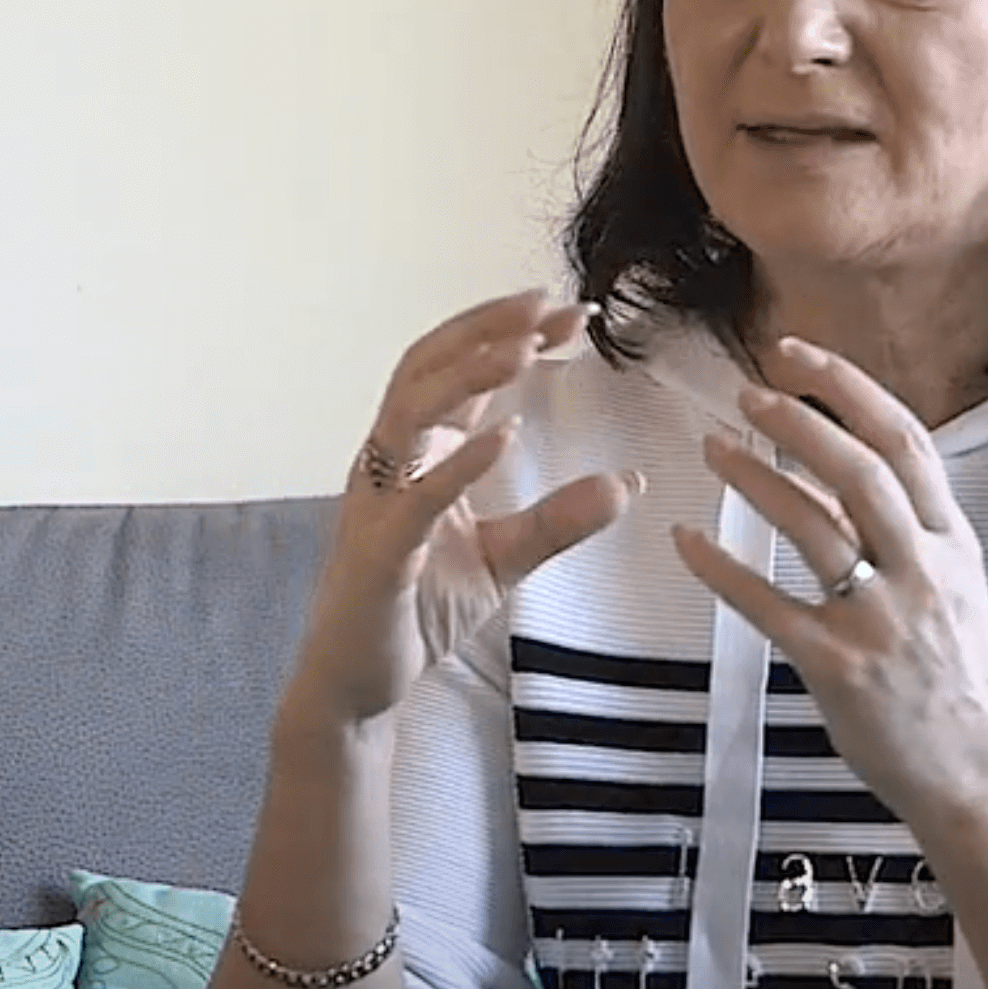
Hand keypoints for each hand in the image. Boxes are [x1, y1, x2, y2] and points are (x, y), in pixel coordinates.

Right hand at [287, 289, 640, 734]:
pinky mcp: (378, 552)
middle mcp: (388, 462)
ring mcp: (377, 502)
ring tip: (526, 348)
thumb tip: (628, 484)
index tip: (573, 313)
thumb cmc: (418, 608)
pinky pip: (416, 497)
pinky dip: (459, 462)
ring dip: (468, 374)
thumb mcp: (506, 557)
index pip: (459, 371)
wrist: (359, 683)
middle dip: (486, 330)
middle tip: (547, 305)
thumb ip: (559, 519)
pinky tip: (504, 435)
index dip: (509, 334)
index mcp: (415, 453)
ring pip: (410, 411)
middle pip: (427, 367)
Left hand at [671, 336, 987, 823]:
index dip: (848, 389)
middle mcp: (921, 570)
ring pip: (813, 528)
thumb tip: (841, 469)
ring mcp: (880, 619)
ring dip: (755, 479)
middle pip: (858, 472)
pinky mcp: (838, 666)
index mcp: (951, 542)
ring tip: (712, 449)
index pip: (904, 441)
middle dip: (798, 423)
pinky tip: (687, 542)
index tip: (798, 355)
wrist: (977, 770)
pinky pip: (768, 606)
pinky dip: (722, 569)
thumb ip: (905, 528)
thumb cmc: (957, 674)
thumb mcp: (953, 586)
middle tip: (747, 395)